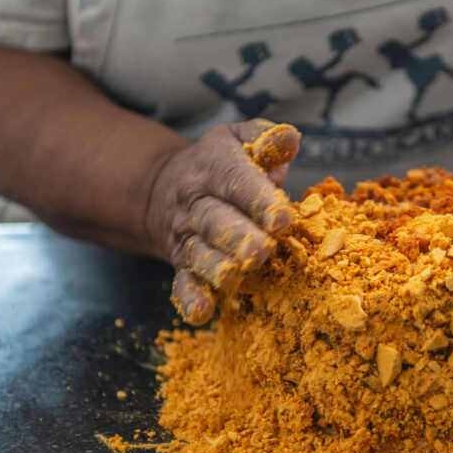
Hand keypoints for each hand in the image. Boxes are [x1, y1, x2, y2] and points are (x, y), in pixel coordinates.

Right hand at [145, 120, 300, 324]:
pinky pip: (182, 282)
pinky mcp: (181, 263)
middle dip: (238, 237)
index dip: (258, 199)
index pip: (235, 179)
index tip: (282, 218)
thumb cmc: (218, 164)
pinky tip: (202, 312)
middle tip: (260, 251)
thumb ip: (265, 140)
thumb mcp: (237, 140)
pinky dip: (190, 297)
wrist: (162, 189)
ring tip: (234, 277)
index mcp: (214, 166)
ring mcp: (187, 235)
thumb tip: (290, 140)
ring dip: (216, 267)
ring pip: (199, 253)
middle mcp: (196, 202)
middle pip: (215, 220)